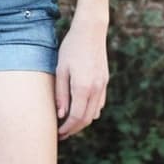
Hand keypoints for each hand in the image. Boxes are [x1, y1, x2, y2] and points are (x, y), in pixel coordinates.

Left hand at [55, 16, 109, 139]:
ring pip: (95, 113)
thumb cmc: (71, 48)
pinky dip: (90, 110)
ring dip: (82, 121)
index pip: (76, 117)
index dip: (67, 128)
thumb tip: (61, 115)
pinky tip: (80, 108)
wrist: (91, 30)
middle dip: (74, 129)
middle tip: (62, 133)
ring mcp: (102, 85)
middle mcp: (96, 89)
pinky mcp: (105, 80)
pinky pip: (99, 103)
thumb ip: (61, 94)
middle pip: (87, 119)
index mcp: (83, 87)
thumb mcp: (61, 69)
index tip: (58, 133)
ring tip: (69, 122)